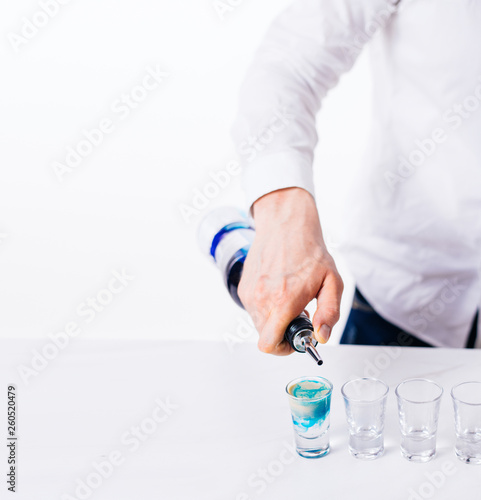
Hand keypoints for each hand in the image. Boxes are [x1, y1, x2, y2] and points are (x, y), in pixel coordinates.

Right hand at [238, 187, 342, 354]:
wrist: (285, 224)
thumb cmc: (310, 251)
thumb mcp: (332, 281)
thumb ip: (329, 312)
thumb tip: (322, 336)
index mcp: (283, 301)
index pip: (269, 344)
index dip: (283, 348)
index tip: (295, 338)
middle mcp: (261, 299)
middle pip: (264, 337)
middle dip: (282, 333)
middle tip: (298, 314)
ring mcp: (250, 293)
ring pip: (258, 323)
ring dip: (273, 319)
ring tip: (288, 299)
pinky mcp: (244, 287)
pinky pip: (253, 308)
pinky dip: (265, 306)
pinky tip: (278, 289)